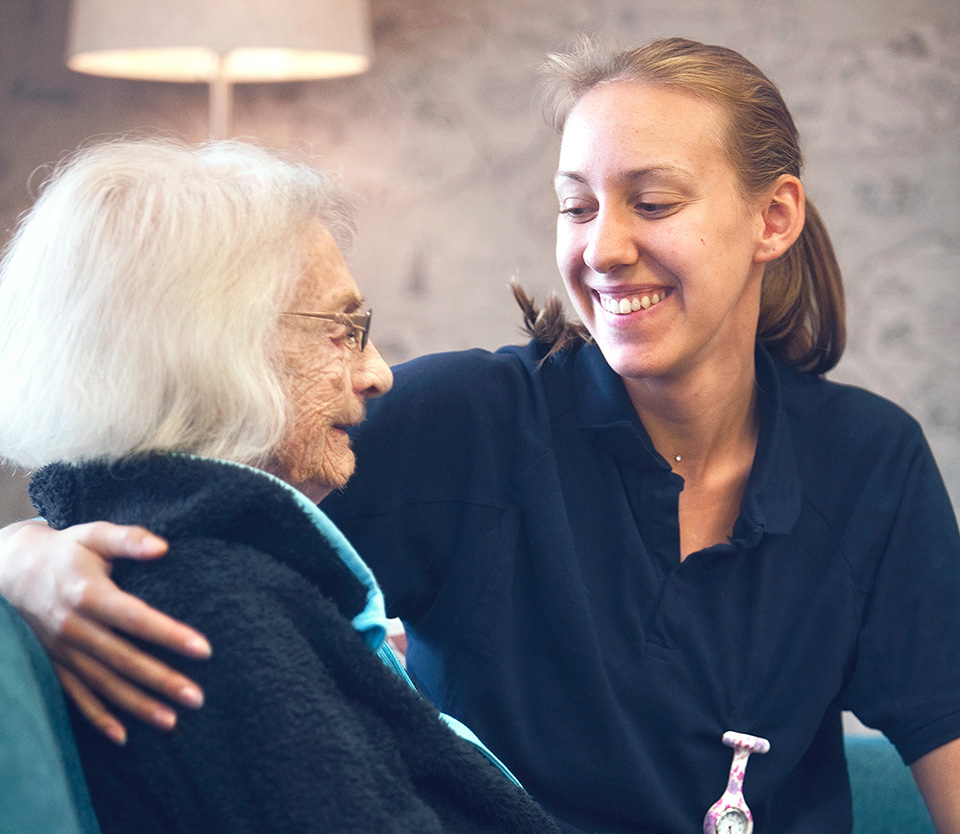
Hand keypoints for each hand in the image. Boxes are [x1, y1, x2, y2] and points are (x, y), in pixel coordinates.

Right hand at [0, 519, 210, 743]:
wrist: (11, 571)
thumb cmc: (66, 550)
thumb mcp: (94, 535)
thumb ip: (129, 540)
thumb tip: (164, 547)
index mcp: (89, 594)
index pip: (136, 618)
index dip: (169, 634)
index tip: (204, 649)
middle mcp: (74, 627)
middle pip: (124, 659)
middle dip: (162, 680)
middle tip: (197, 698)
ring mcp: (62, 651)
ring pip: (104, 684)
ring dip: (138, 705)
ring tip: (172, 721)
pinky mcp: (54, 665)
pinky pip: (76, 696)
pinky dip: (98, 718)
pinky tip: (123, 736)